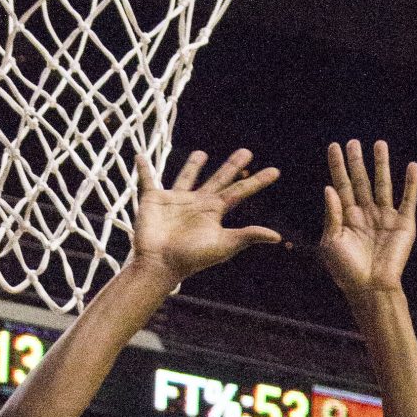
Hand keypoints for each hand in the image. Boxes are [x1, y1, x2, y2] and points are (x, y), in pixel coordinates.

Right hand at [130, 147, 281, 284]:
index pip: (240, 191)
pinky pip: (148, 180)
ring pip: (187, 176)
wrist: (159, 264)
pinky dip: (143, 169)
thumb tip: (276, 236)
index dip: (257, 182)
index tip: (275, 171)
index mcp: (213, 211)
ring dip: (194, 165)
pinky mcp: (153, 200)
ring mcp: (176, 200)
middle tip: (246, 152)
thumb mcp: (223, 245)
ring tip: (202, 153)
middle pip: (220, 179)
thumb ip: (247, 236)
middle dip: (232, 166)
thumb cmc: (191, 258)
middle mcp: (197, 203)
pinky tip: (140, 157)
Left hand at [319, 139, 416, 308]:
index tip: (334, 146)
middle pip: (361, 181)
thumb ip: (331, 214)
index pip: (341, 185)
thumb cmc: (346, 270)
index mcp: (346, 217)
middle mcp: (366, 214)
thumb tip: (328, 187)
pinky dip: (411, 183)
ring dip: (382, 165)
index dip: (338, 166)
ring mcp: (385, 217)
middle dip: (357, 161)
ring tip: (379, 144)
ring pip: (383, 184)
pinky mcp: (403, 224)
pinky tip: (412, 166)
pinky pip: (408, 199)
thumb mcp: (331, 241)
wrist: (370, 288)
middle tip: (354, 142)